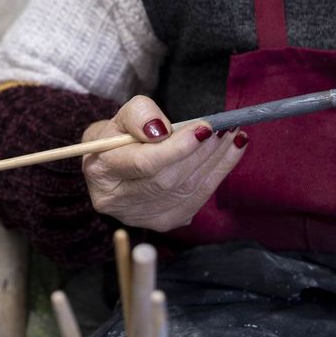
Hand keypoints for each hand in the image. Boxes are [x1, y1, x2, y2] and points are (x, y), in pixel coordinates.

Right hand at [81, 95, 247, 231]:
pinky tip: (232, 152)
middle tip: (225, 127)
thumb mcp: (121, 115)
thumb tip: (162, 130)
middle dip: (203, 152)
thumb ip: (140, 114)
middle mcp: (117, 201)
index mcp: (101, 170)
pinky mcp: (162, 221)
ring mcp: (140, 216)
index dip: (178, 147)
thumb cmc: (118, 136)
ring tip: (234, 135)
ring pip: (187, 190)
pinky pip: (197, 199)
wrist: (113, 164)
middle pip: (169, 179)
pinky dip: (218, 174)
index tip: (204, 127)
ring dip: (217, 161)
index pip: (144, 163)